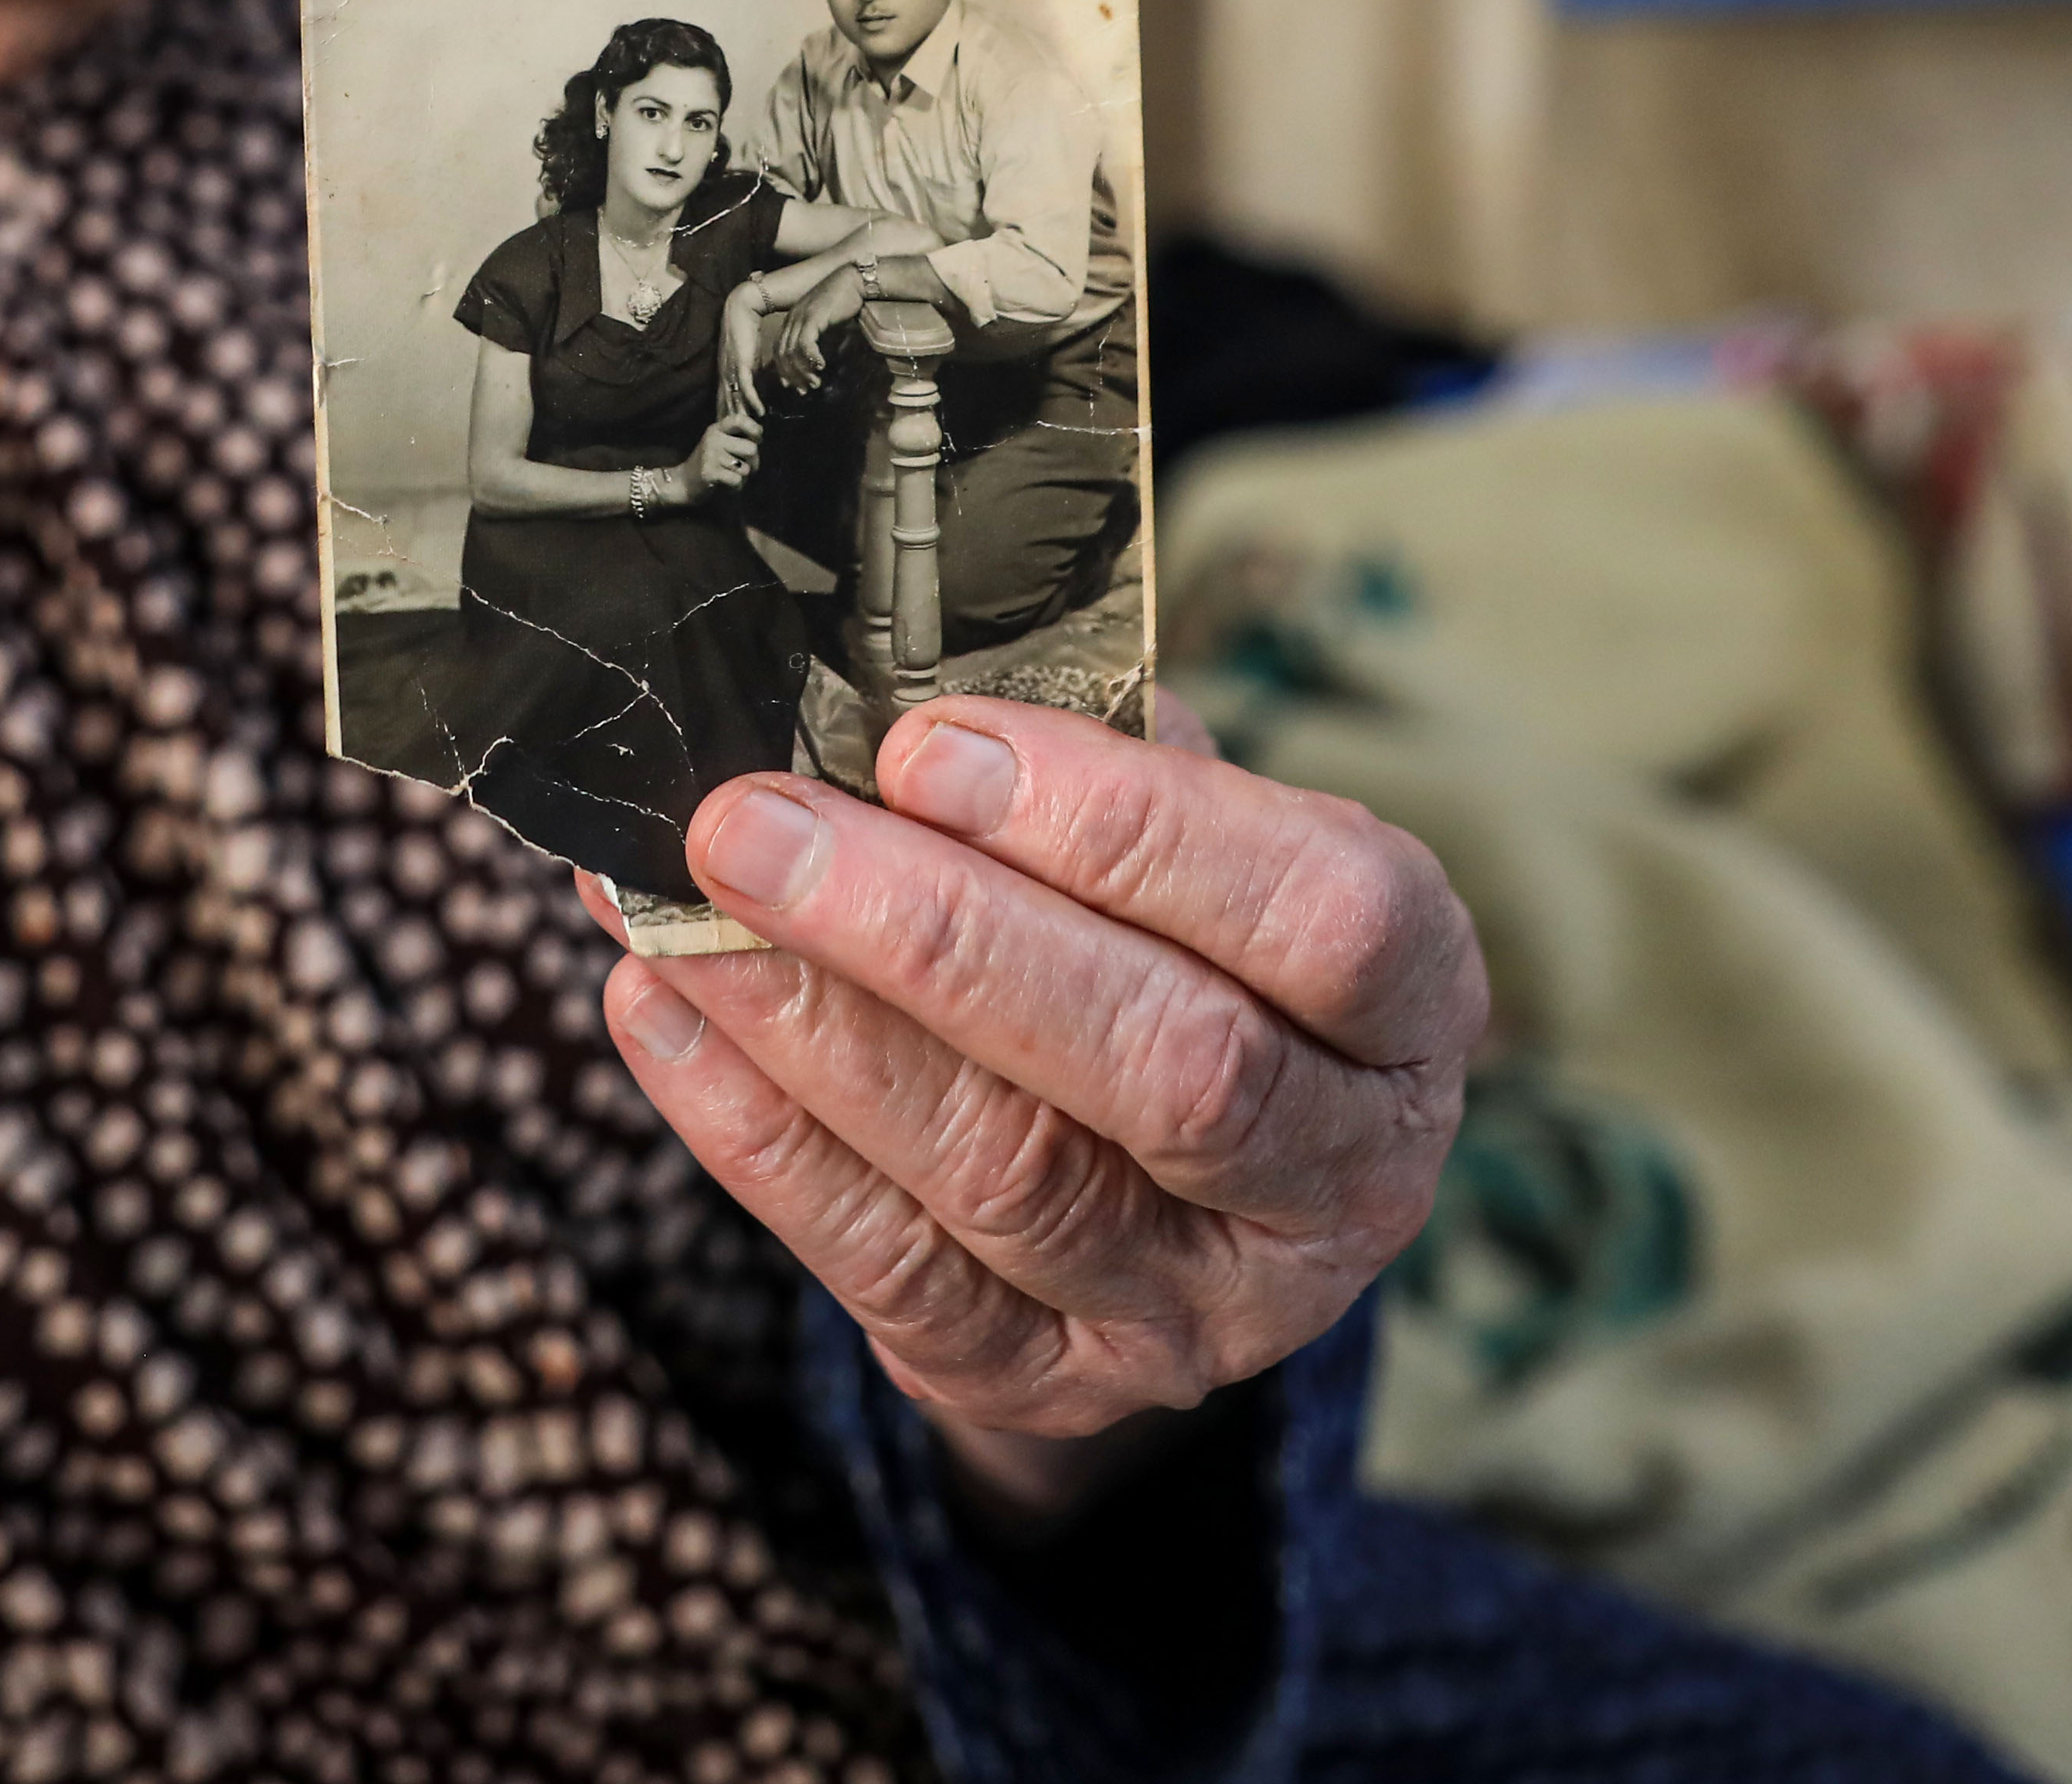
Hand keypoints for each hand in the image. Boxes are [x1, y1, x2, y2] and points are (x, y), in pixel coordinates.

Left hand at [590, 697, 1481, 1503]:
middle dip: (935, 933)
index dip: (1131, 831)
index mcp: (1411, 1011)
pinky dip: (756, 1137)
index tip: (932, 743)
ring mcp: (1200, 1309)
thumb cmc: (1183, 928)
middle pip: (1165, 1068)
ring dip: (812, 1026)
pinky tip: (659, 1013)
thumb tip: (875, 690)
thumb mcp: (1201, 827)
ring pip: (1007, 1174)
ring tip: (672, 905)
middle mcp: (1338, 1185)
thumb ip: (1092, 758)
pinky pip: (893, 1274)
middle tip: (749, 824)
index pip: (1316, 922)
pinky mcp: (1050, 1381)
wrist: (1183, 1173)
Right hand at [689, 410, 762, 495]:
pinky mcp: (709, 472)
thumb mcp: (720, 444)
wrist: (684, 483)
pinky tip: (726, 485)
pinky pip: (737, 481)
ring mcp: (710, 455)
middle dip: (754, 462)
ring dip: (743, 477)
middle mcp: (713, 438)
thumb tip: (760, 435)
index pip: (739, 420)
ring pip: (746, 468)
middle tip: (743, 467)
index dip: (754, 428)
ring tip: (731, 476)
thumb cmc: (709, 463)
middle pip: (751, 449)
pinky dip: (736, 487)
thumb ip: (738, 438)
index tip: (758, 439)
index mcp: (717, 428)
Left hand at [719, 286, 771, 423]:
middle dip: (732, 423)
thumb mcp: (750, 357)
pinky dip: (752, 400)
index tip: (733, 433)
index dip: (727, 416)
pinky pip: (745, 386)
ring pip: (734, 398)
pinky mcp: (740, 362)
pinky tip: (759, 412)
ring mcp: (731, 369)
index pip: (724, 400)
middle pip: (726, 404)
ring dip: (743, 416)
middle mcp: (725, 374)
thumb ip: (754, 371)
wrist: (741, 309)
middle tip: (741, 440)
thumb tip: (762, 382)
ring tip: (751, 432)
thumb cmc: (746, 331)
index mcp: (725, 373)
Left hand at [769, 272, 849, 395]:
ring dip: (803, 371)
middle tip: (804, 390)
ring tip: (816, 383)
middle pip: (782, 354)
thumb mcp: (824, 322)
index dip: (785, 371)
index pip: (779, 350)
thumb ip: (817, 337)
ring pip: (792, 352)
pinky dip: (811, 358)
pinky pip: (806, 343)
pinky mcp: (813, 317)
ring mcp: (801, 317)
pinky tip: (822, 367)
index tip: (794, 386)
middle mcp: (792, 319)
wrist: (853, 280)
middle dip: (793, 376)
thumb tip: (818, 359)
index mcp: (792, 320)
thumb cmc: (842, 301)